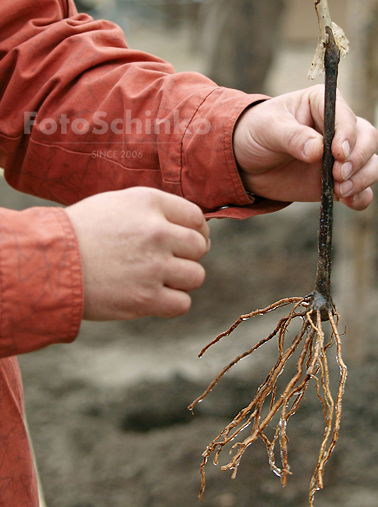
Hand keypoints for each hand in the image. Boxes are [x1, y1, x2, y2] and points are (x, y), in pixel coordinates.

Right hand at [65, 187, 209, 320]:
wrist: (48, 263)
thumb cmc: (80, 232)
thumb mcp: (118, 203)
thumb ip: (154, 210)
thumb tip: (187, 226)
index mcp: (150, 203)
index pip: (197, 217)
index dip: (197, 231)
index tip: (188, 241)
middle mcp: (157, 231)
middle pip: (199, 247)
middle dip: (187, 256)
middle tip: (167, 262)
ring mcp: (154, 266)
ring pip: (196, 276)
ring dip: (181, 280)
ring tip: (157, 279)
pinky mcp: (146, 298)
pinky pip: (182, 304)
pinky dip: (172, 303)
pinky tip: (154, 297)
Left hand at [233, 85, 377, 209]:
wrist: (248, 162)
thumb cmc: (257, 133)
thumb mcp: (268, 129)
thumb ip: (293, 137)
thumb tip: (317, 150)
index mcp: (324, 104)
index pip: (347, 116)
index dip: (347, 135)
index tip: (338, 154)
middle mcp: (340, 127)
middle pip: (369, 139)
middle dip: (359, 159)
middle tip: (339, 175)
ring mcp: (342, 155)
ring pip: (372, 163)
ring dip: (363, 178)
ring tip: (340, 191)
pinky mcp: (340, 180)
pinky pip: (364, 189)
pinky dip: (362, 196)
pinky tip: (348, 202)